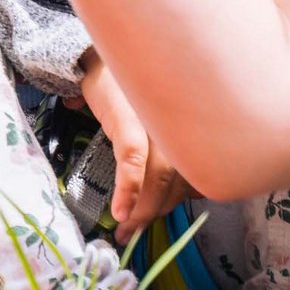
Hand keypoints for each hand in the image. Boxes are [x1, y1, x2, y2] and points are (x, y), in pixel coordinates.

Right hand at [76, 53, 195, 243]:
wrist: (92, 57)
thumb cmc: (125, 90)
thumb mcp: (150, 117)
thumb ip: (164, 146)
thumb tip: (176, 187)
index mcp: (189, 124)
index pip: (197, 170)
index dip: (182, 199)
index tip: (160, 217)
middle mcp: (177, 121)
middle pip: (179, 178)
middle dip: (158, 210)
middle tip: (136, 232)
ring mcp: (154, 118)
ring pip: (160, 176)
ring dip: (144, 209)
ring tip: (127, 228)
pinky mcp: (126, 116)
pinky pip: (133, 161)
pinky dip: (129, 190)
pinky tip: (121, 212)